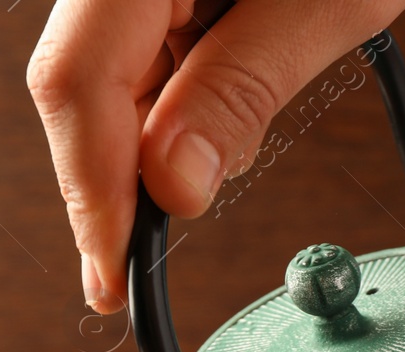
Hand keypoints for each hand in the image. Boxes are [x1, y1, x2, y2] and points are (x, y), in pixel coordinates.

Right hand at [28, 0, 404, 313]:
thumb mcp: (327, 0)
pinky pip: (139, 42)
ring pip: (104, 69)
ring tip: (205, 169)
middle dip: (115, 176)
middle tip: (139, 258)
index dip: (91, 190)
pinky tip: (204, 122)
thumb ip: (241, 88)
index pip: (77, 79)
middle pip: (77, 78)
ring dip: (146, 140)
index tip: (111, 271)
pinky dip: (169, 97)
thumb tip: (176, 185)